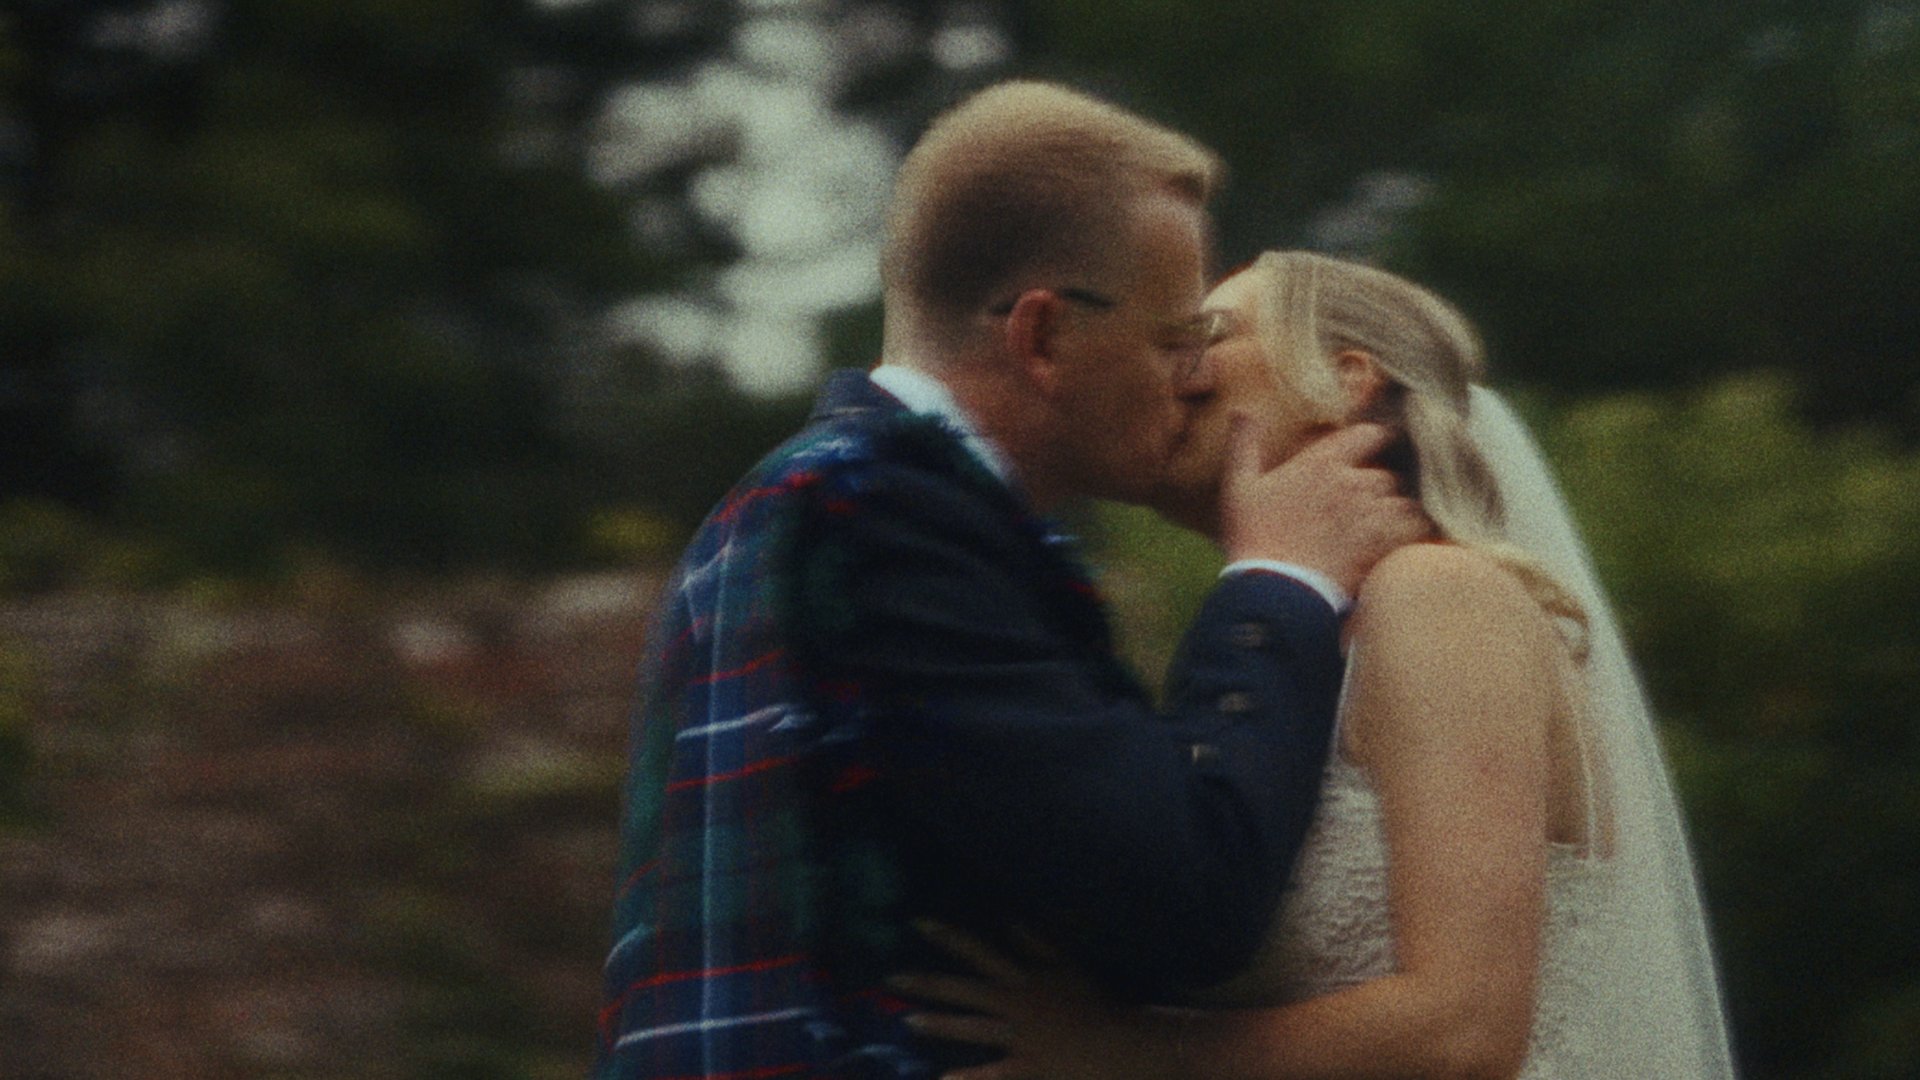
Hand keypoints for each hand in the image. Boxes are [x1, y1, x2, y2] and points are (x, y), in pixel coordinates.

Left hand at [891, 922, 1176, 1079]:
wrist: (1126, 1039)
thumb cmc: (1099, 1003)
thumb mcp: (1069, 966)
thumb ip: (1040, 944)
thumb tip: (1013, 922)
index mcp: (1026, 977)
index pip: (979, 950)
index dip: (948, 936)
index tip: (917, 922)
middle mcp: (1018, 1002)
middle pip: (965, 987)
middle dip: (927, 981)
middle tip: (890, 976)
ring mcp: (1022, 1035)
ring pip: (973, 1026)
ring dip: (939, 1023)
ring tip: (906, 1020)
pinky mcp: (1031, 1066)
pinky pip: (995, 1073)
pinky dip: (970, 1079)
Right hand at [1219, 418, 1431, 595]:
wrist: (1272, 590)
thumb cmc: (1252, 538)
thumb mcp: (1239, 487)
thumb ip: (1244, 444)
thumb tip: (1241, 411)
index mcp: (1322, 463)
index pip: (1370, 434)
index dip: (1376, 439)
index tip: (1374, 446)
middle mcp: (1353, 483)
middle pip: (1387, 474)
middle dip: (1379, 487)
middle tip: (1365, 504)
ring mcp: (1372, 515)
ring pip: (1404, 503)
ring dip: (1396, 512)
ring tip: (1382, 527)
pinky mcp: (1384, 545)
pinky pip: (1414, 531)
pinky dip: (1410, 535)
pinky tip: (1397, 544)